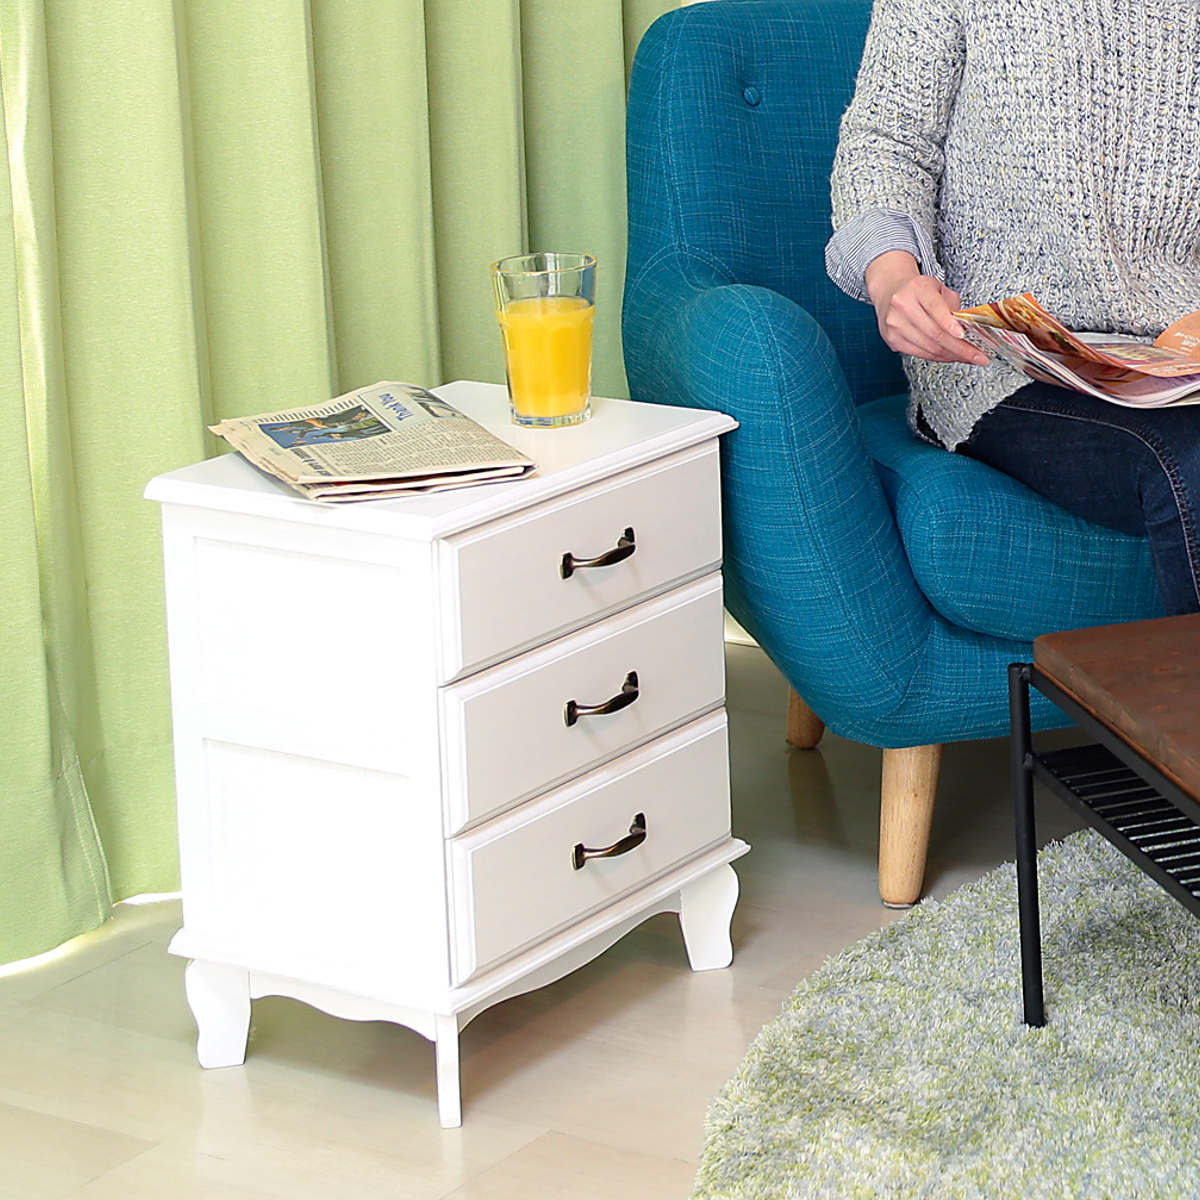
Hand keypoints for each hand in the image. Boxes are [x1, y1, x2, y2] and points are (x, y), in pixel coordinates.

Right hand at [865, 251, 988, 365]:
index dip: (949, 324)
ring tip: (966, 357)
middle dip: (960, 348)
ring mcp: (895, 324)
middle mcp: (903, 306)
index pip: (935, 308)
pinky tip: (949, 356)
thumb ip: (952, 306)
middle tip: (977, 356)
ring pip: (929, 347)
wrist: (890, 292)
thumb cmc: (918, 291)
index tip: (963, 335)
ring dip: (951, 355)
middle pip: (935, 333)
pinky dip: (938, 357)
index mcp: (917, 288)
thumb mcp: (938, 289)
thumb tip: (969, 329)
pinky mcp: (892, 339)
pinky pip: (920, 354)